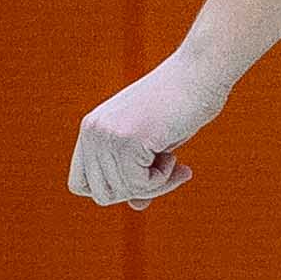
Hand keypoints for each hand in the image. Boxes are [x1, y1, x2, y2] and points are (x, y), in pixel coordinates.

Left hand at [72, 54, 232, 210]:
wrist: (200, 73)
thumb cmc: (180, 106)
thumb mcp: (153, 145)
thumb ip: (137, 173)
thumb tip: (136, 206)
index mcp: (91, 129)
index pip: (80, 184)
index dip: (110, 190)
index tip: (140, 178)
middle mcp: (93, 131)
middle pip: (102, 194)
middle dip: (137, 192)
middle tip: (166, 172)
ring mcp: (108, 136)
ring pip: (124, 192)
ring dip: (156, 185)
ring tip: (174, 161)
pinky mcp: (128, 140)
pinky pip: (142, 185)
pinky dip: (163, 180)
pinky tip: (175, 157)